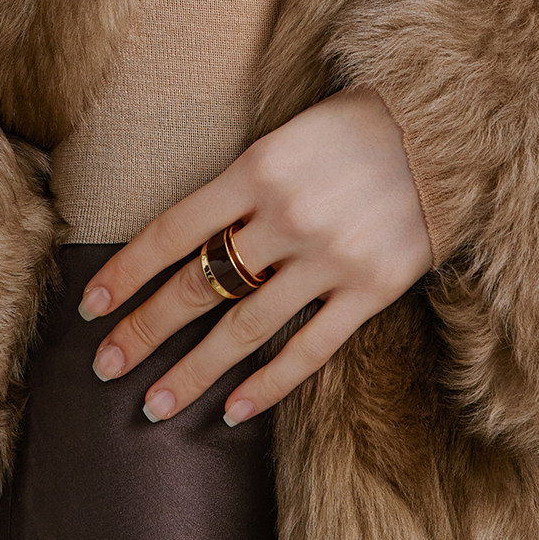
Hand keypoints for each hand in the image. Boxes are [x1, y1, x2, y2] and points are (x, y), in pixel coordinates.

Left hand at [76, 85, 436, 427]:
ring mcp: (329, 257)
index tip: (90, 306)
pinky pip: (309, 349)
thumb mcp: (285, 137)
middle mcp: (286, 216)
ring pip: (243, 328)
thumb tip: (187, 244)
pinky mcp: (371, 289)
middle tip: (104, 365)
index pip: (171, 231)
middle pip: (197, 285)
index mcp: (256, 168)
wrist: (448, 129)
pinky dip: (267, 384)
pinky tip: (233, 411)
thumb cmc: (354, 128)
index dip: (126, 272)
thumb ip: (241, 188)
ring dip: (193, 371)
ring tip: (153, 404)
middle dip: (144, 329)